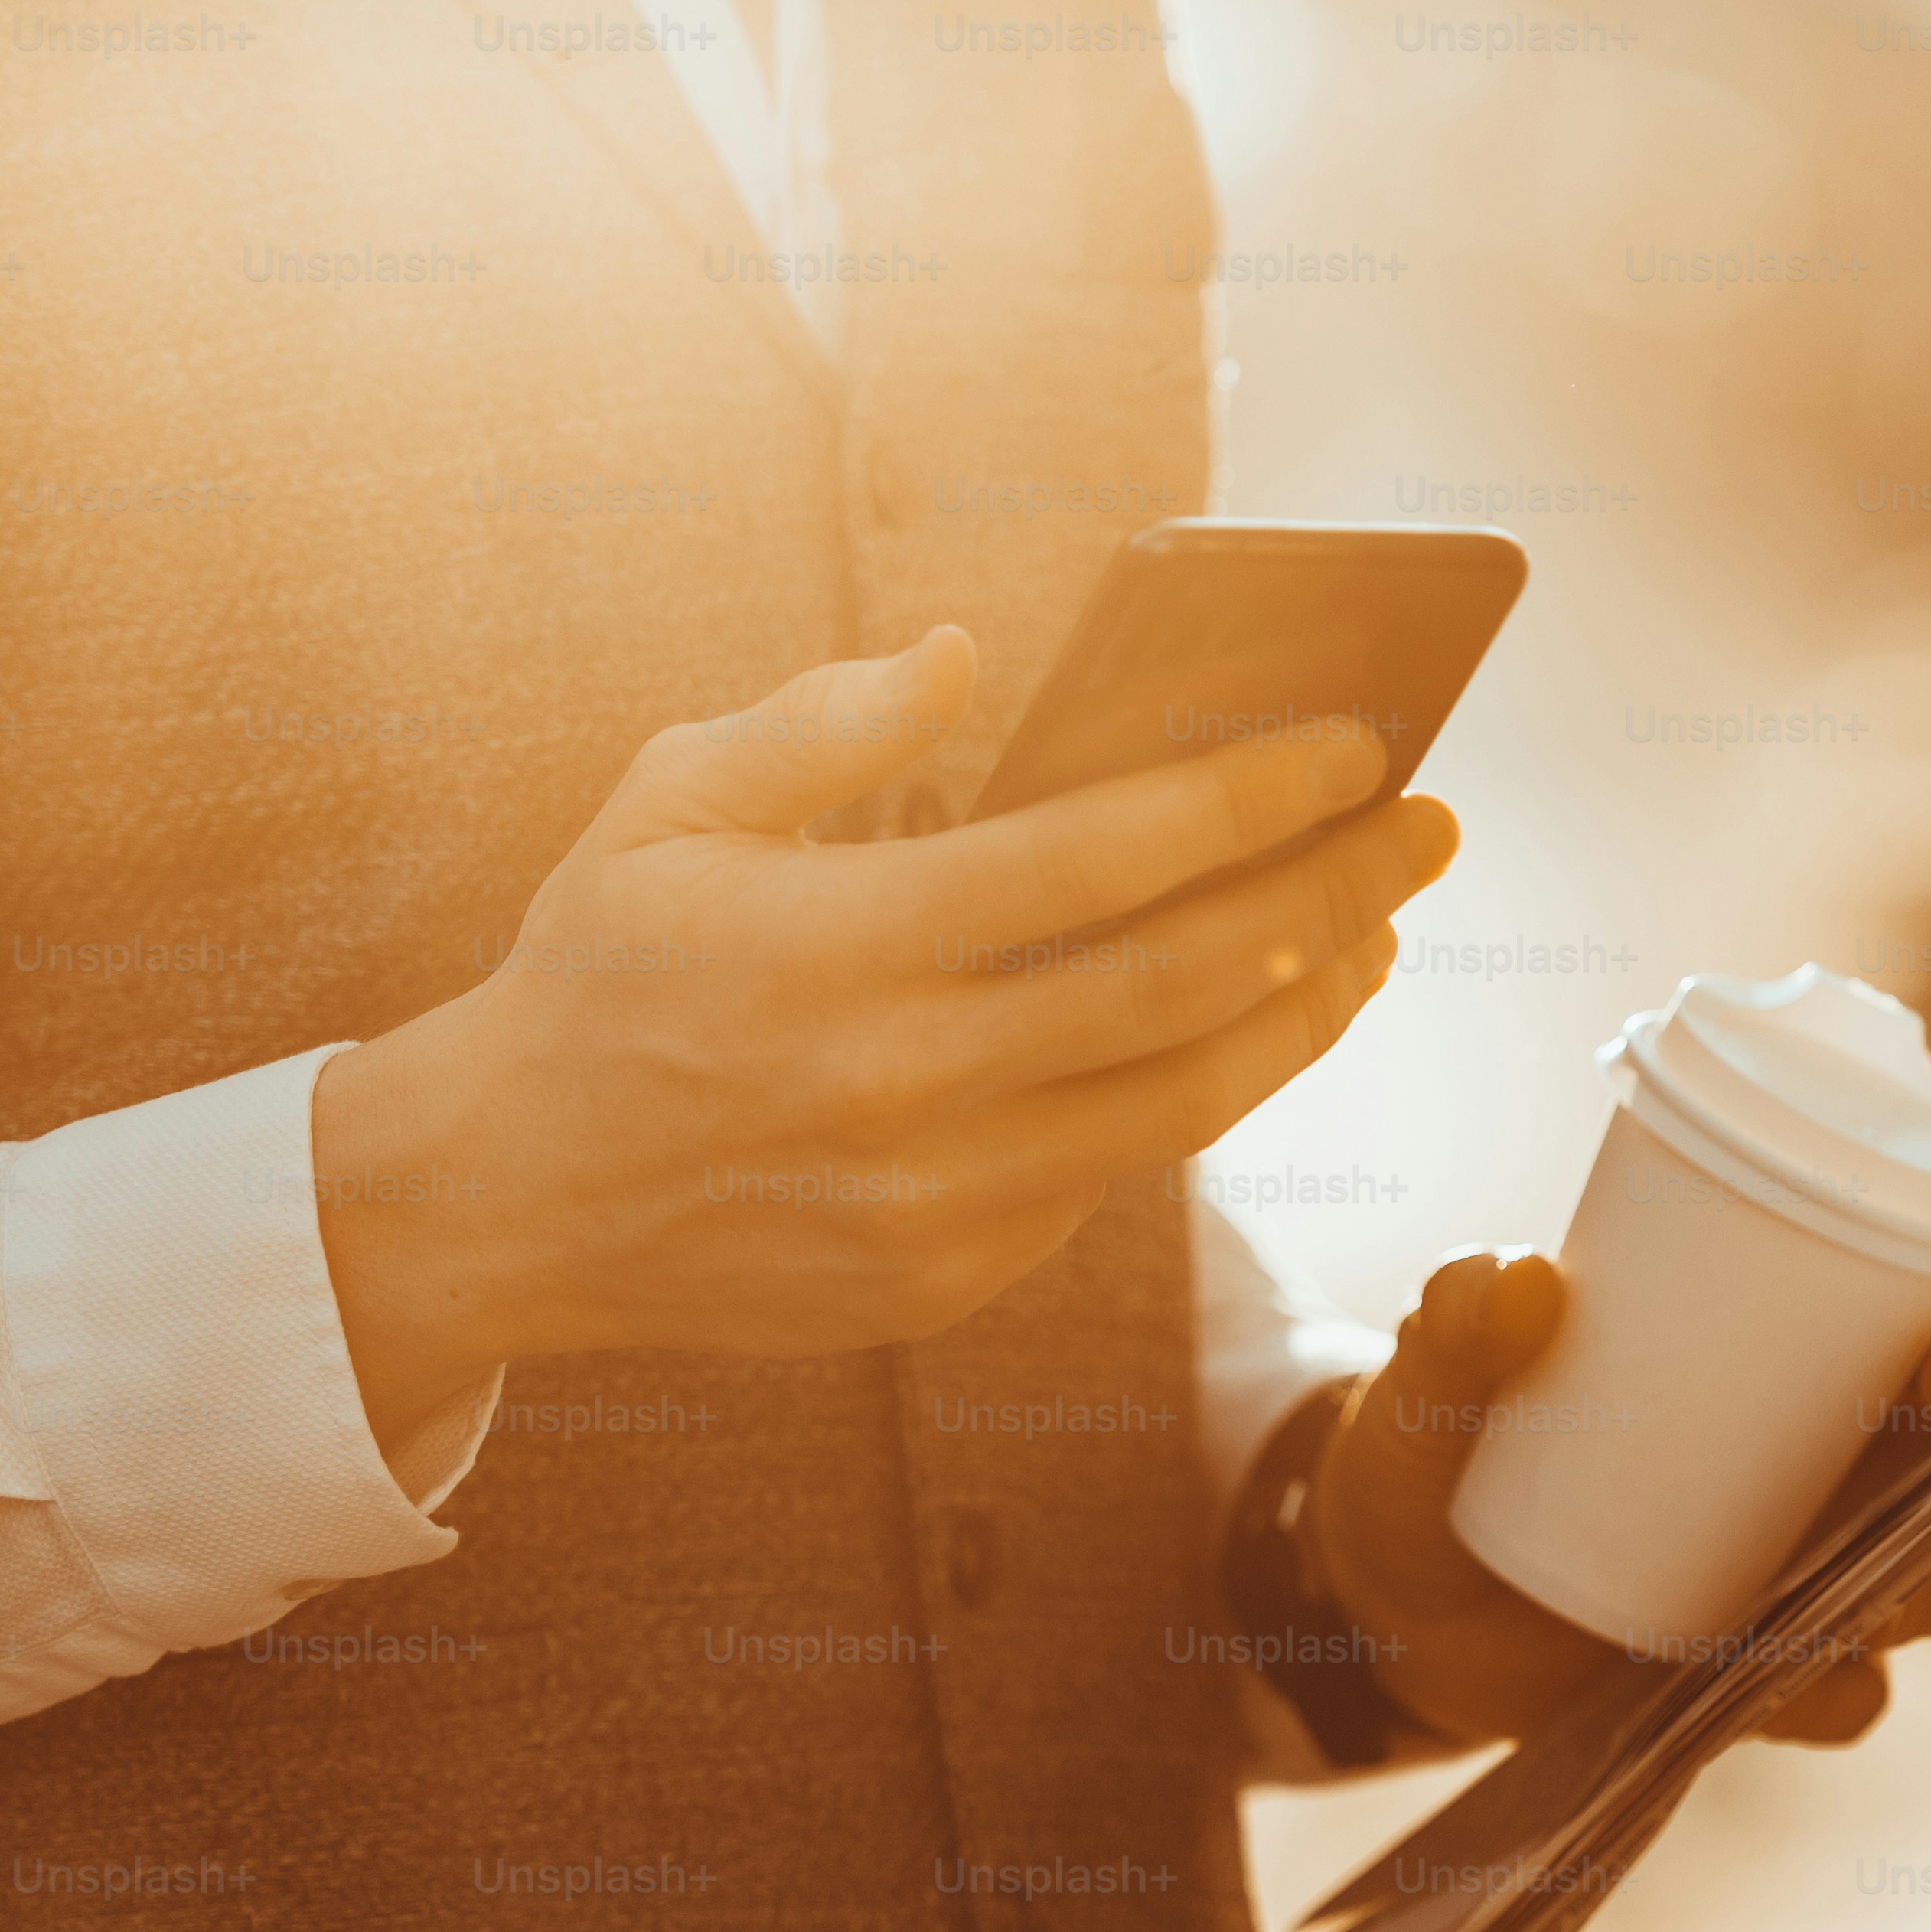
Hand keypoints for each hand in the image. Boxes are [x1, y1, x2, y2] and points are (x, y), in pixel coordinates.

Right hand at [312, 628, 1459, 1448]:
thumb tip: (961, 655)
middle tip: (1429, 830)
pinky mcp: (948, 1276)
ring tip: (1378, 937)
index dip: (1250, 800)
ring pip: (1184, 1101)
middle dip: (1334, 894)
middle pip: (1182, 984)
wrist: (502, 1200)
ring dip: (1310, 1012)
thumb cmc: (598, 974)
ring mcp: (934, 1198)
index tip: (1354, 749)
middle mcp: (900, 1082)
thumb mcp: (668, 808)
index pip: (1099, 859)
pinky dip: (1203, 1093)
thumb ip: (818, 724)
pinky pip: (1115, 1172)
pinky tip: (1259, 1025)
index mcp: (838, 944)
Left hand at [1297, 1248, 1930, 1750]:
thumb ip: (1456, 1322)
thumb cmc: (1428, 1449)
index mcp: (1785, 1366)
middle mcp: (1821, 1472)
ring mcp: (1797, 1582)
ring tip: (1886, 1589)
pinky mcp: (1753, 1677)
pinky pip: (1838, 1698)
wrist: (1379, 1595)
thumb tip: (1518, 1282)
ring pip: (1928, 1586)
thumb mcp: (1427, 1377)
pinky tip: (1801, 1677)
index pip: (1923, 1337)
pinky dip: (1834, 1691)